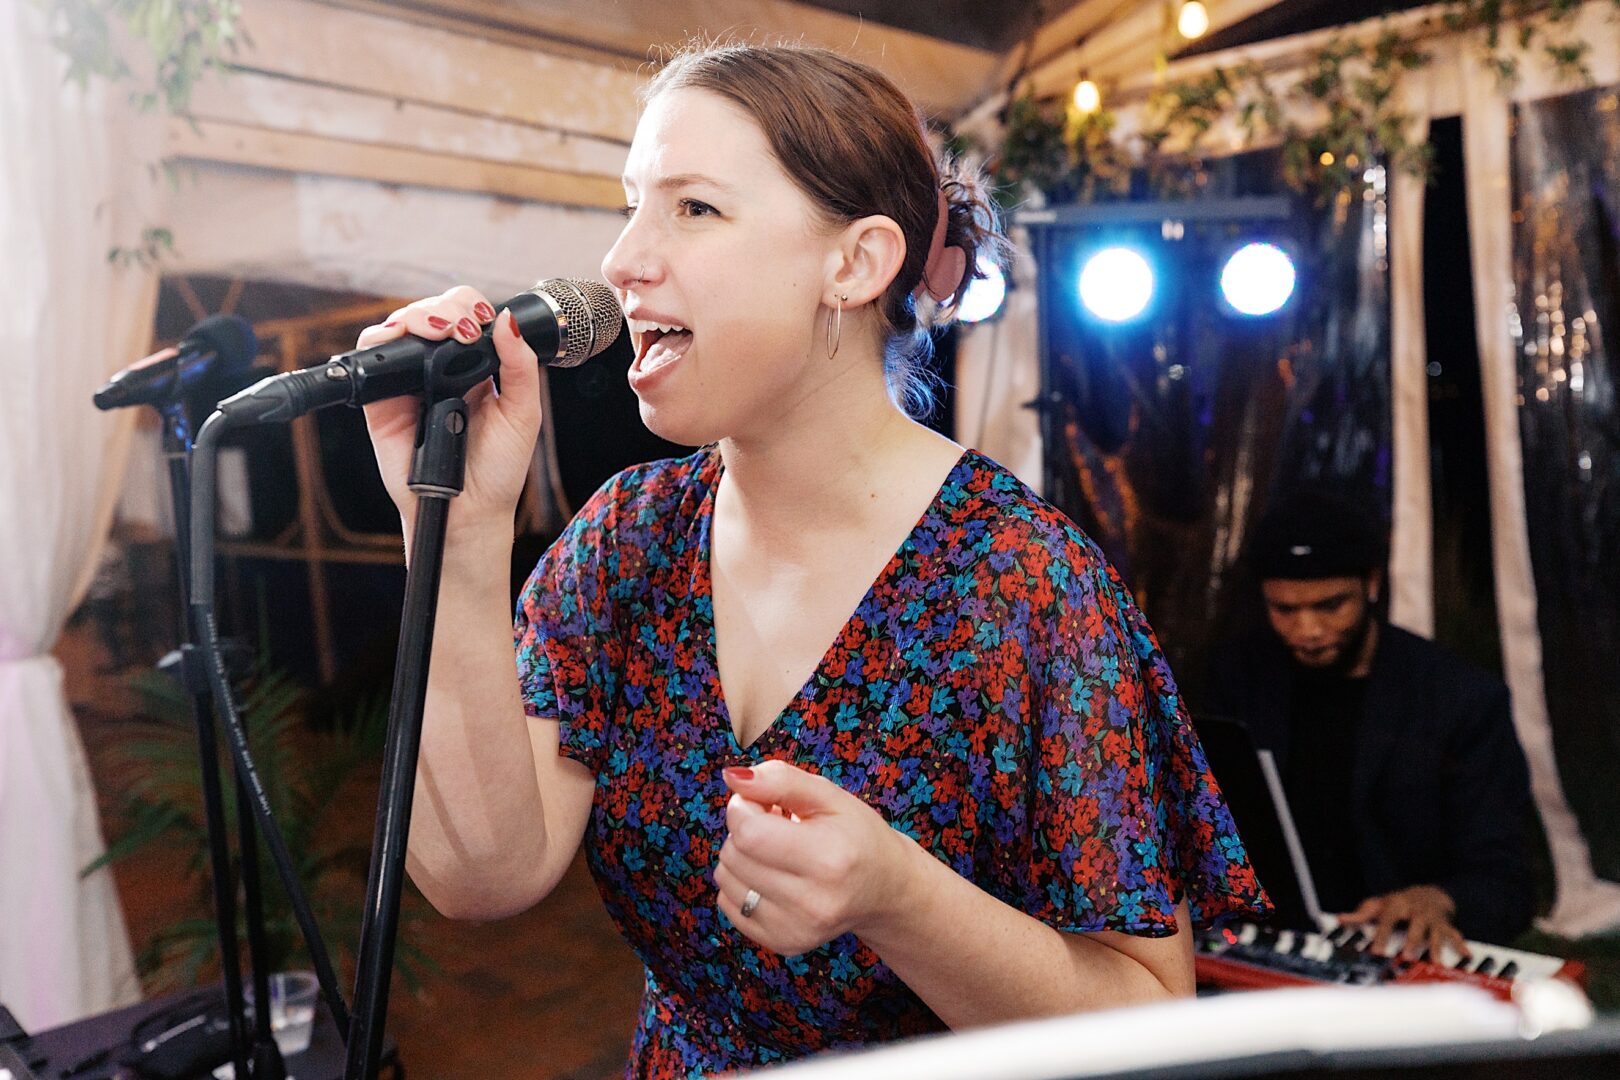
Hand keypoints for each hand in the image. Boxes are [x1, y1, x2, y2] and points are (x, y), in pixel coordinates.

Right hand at [356, 287, 541, 534]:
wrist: (469, 511)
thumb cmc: (499, 469)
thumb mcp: (523, 413)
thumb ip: (520, 367)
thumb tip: (509, 320)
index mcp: (474, 367)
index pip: (464, 316)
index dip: (468, 306)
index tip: (479, 317)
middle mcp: (438, 370)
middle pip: (430, 313)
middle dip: (444, 308)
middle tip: (461, 328)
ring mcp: (408, 383)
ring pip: (398, 328)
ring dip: (415, 316)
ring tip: (438, 331)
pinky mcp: (381, 401)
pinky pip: (370, 361)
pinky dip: (379, 341)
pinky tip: (401, 341)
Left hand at [715, 760, 911, 956]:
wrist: (884, 890)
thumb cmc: (857, 836)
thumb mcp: (829, 795)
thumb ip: (780, 779)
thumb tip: (732, 777)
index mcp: (828, 859)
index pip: (748, 833)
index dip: (744, 808)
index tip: (764, 803)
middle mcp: (812, 902)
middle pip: (734, 855)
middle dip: (744, 830)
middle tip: (776, 826)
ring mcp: (796, 929)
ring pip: (725, 880)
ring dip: (741, 857)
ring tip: (777, 852)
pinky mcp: (782, 944)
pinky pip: (728, 905)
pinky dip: (742, 884)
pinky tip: (774, 876)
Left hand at [1340, 885, 1468, 960]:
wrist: (1430, 892)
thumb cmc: (1400, 902)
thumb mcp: (1379, 904)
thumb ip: (1361, 914)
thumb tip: (1340, 919)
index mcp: (1397, 905)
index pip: (1387, 920)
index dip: (1381, 935)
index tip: (1375, 952)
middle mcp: (1416, 911)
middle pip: (1415, 925)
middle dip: (1412, 941)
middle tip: (1408, 956)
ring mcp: (1433, 918)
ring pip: (1435, 932)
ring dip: (1435, 946)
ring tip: (1436, 961)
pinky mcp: (1446, 925)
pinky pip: (1454, 934)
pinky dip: (1460, 944)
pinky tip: (1466, 954)